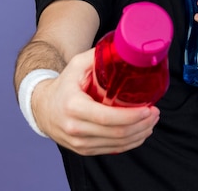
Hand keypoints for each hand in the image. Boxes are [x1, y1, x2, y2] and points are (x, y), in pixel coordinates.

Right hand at [31, 47, 160, 154]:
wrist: (41, 107)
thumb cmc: (63, 85)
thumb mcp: (76, 65)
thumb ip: (98, 55)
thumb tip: (124, 46)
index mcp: (74, 107)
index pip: (107, 118)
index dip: (132, 116)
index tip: (148, 109)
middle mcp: (75, 128)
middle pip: (116, 133)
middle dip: (142, 125)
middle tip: (155, 113)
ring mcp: (79, 143)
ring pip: (117, 145)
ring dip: (139, 134)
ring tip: (151, 122)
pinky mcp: (84, 150)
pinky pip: (112, 150)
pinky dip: (130, 143)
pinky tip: (140, 133)